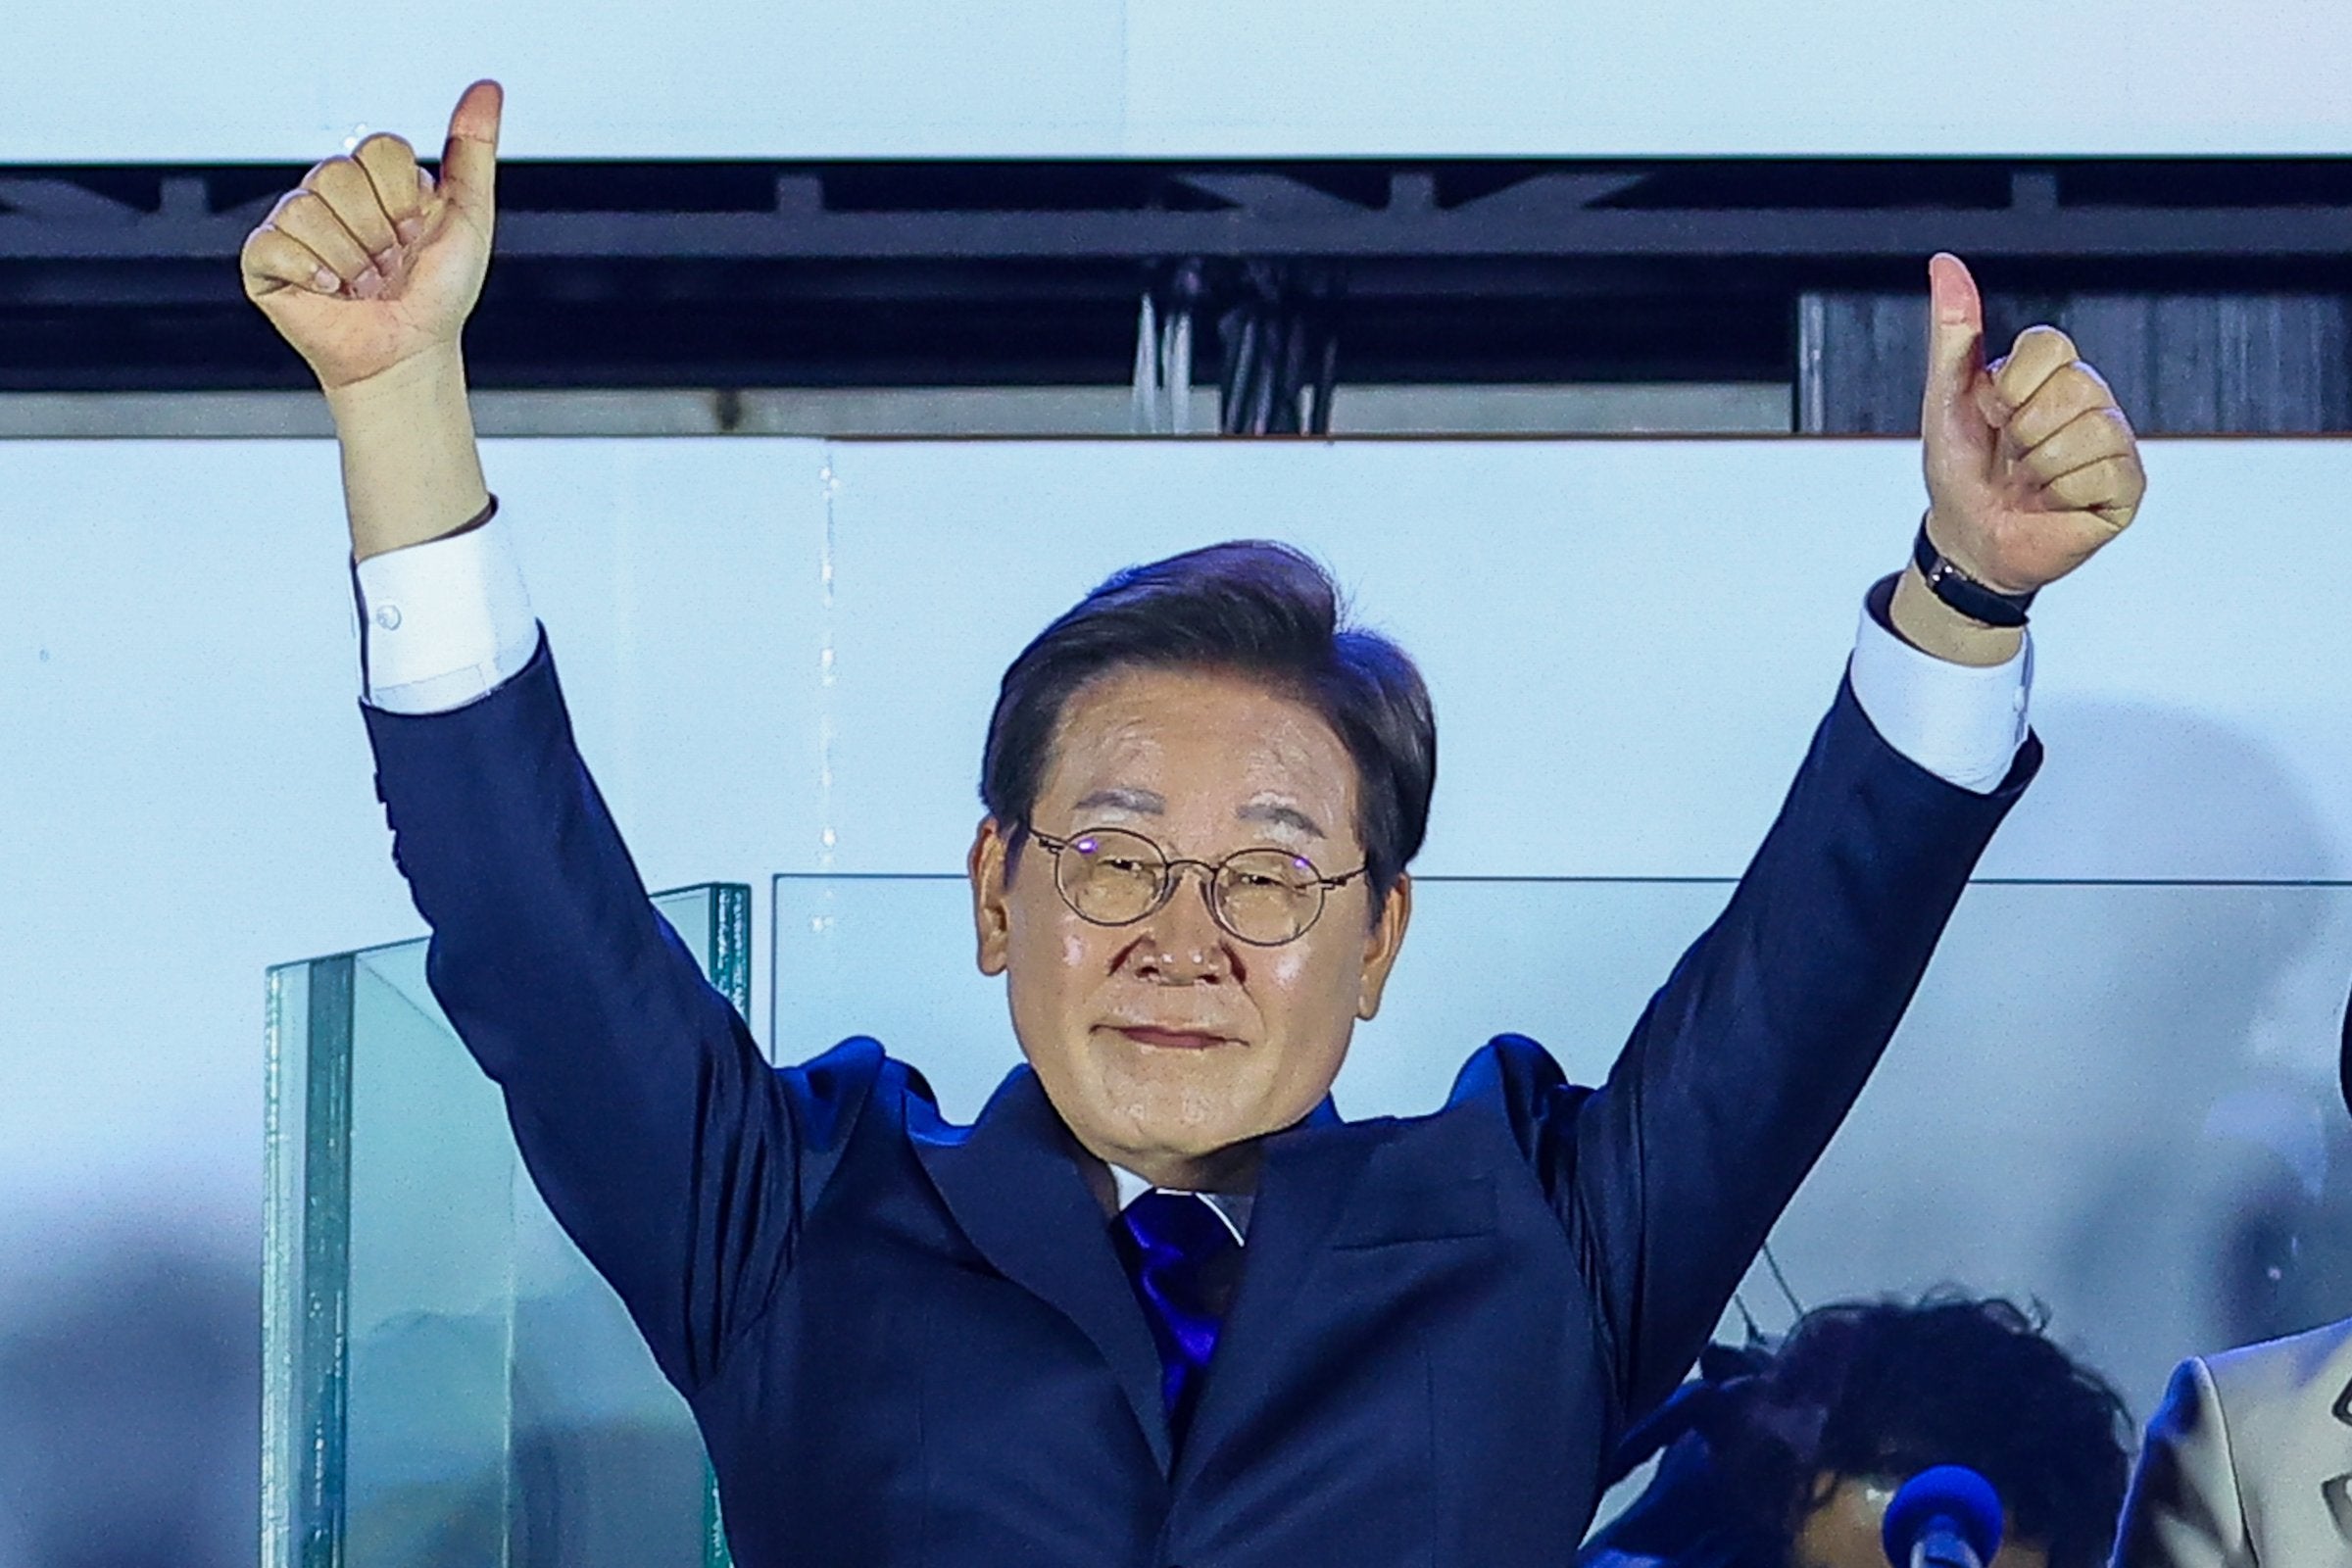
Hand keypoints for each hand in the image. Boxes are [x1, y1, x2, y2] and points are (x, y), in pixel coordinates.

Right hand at [241, 81, 502, 392]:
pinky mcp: (264, 258)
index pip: (380, 147)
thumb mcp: (469, 217)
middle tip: (389, 265)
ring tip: (364, 284)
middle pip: (340, 172)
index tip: (416, 232)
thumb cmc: (438, 296)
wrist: (409, 354)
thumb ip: (473, 150)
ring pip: (308, 207)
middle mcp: (333, 193)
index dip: (403, 197)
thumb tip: (487, 90)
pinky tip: (329, 290)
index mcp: (376, 180)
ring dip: (351, 258)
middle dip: (378, 232)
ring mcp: (295, 224)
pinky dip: (310, 271)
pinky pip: (273, 241)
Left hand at [1919, 253, 2145, 595]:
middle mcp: (2091, 399)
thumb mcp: (1946, 396)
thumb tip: (1945, 263)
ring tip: (2031, 481)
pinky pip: (2108, 472)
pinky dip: (2066, 493)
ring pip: (2092, 430)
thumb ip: (1953, 331)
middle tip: (2012, 455)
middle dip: (2024, 430)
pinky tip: (2055, 503)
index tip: (1992, 414)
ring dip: (2042, 466)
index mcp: (2052, 372)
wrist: (1966, 540)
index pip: (2051, 343)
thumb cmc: (1959, 468)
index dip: (2009, 386)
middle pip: (2075, 385)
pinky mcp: (2127, 487)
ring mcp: (2114, 442)